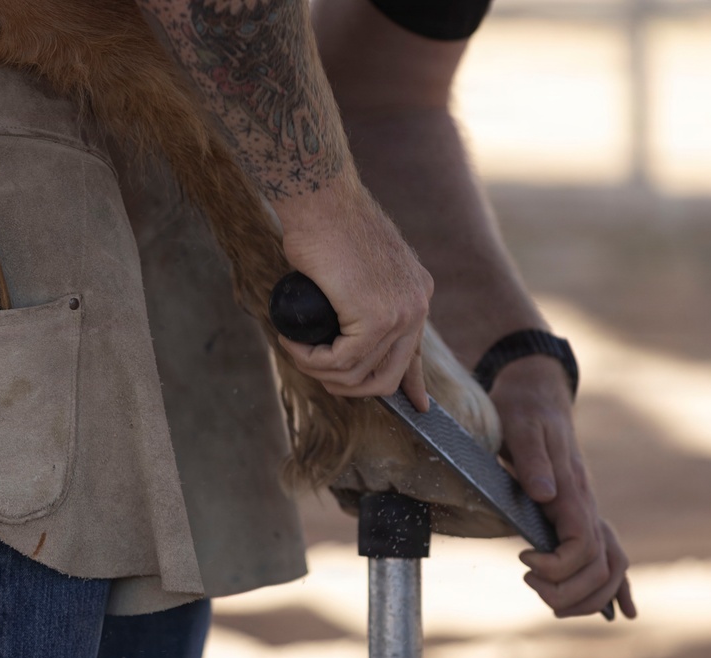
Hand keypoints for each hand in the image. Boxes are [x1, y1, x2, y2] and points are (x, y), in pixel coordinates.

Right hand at [273, 179, 434, 410]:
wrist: (320, 198)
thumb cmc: (325, 222)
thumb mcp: (353, 265)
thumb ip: (358, 295)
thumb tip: (339, 324)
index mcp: (417, 292)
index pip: (416, 352)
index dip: (413, 384)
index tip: (417, 406)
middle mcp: (417, 305)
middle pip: (389, 376)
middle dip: (350, 387)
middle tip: (316, 370)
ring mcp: (400, 313)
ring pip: (358, 374)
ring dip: (319, 369)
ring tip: (296, 348)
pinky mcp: (376, 318)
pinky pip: (340, 361)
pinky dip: (311, 358)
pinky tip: (293, 342)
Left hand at [490, 356, 636, 618]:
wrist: (536, 390)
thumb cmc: (522, 407)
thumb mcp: (519, 426)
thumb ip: (531, 459)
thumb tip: (543, 496)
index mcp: (571, 489)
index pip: (582, 545)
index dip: (557, 565)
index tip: (523, 559)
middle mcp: (586, 503)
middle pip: (601, 566)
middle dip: (568, 591)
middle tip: (530, 583)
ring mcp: (587, 508)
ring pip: (611, 566)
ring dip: (586, 594)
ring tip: (547, 597)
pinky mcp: (580, 509)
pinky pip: (611, 553)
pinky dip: (616, 586)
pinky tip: (620, 610)